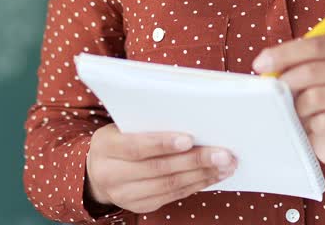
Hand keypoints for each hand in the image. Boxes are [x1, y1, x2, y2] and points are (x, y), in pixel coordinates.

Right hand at [85, 124, 235, 213]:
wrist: (99, 170)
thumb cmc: (120, 138)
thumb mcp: (122, 125)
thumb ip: (149, 123)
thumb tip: (193, 118)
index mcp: (105, 147)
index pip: (136, 147)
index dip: (163, 143)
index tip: (190, 139)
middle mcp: (111, 175)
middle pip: (158, 169)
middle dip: (195, 161)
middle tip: (223, 153)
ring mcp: (124, 195)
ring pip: (169, 186)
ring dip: (202, 175)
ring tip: (226, 165)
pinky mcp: (140, 206)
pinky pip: (173, 196)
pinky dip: (196, 185)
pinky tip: (213, 175)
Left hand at [252, 37, 324, 184]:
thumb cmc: (318, 105)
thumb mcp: (303, 82)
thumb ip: (289, 69)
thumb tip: (265, 69)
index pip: (315, 45)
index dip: (284, 53)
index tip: (259, 65)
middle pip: (313, 70)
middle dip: (286, 83)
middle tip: (276, 96)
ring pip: (315, 97)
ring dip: (299, 109)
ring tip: (301, 114)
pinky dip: (312, 126)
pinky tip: (315, 128)